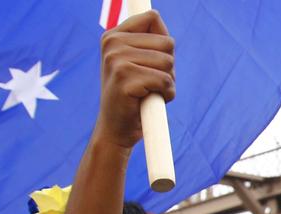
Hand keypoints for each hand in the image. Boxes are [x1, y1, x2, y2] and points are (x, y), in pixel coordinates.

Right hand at [93, 11, 174, 149]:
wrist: (116, 130)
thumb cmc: (133, 98)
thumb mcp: (138, 63)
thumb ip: (148, 41)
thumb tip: (156, 16)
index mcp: (112, 36)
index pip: (153, 18)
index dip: (164, 43)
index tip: (153, 61)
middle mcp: (112, 43)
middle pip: (167, 43)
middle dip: (168, 67)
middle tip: (151, 84)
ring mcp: (116, 60)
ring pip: (168, 62)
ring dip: (168, 82)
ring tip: (149, 93)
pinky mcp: (125, 78)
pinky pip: (165, 80)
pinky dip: (166, 94)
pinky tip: (151, 101)